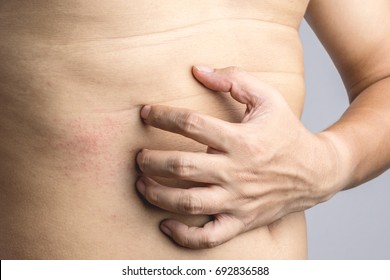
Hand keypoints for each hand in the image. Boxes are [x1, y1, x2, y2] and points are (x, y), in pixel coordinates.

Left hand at [136, 66, 337, 248]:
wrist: (317, 172)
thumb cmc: (287, 132)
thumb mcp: (268, 98)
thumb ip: (235, 79)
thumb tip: (198, 70)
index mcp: (242, 140)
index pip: (192, 125)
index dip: (163, 116)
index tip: (146, 114)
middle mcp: (237, 172)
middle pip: (182, 167)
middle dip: (152, 160)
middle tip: (139, 155)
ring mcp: (238, 200)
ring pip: (188, 203)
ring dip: (158, 194)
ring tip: (142, 183)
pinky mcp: (241, 220)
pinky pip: (208, 237)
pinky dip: (184, 235)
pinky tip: (165, 223)